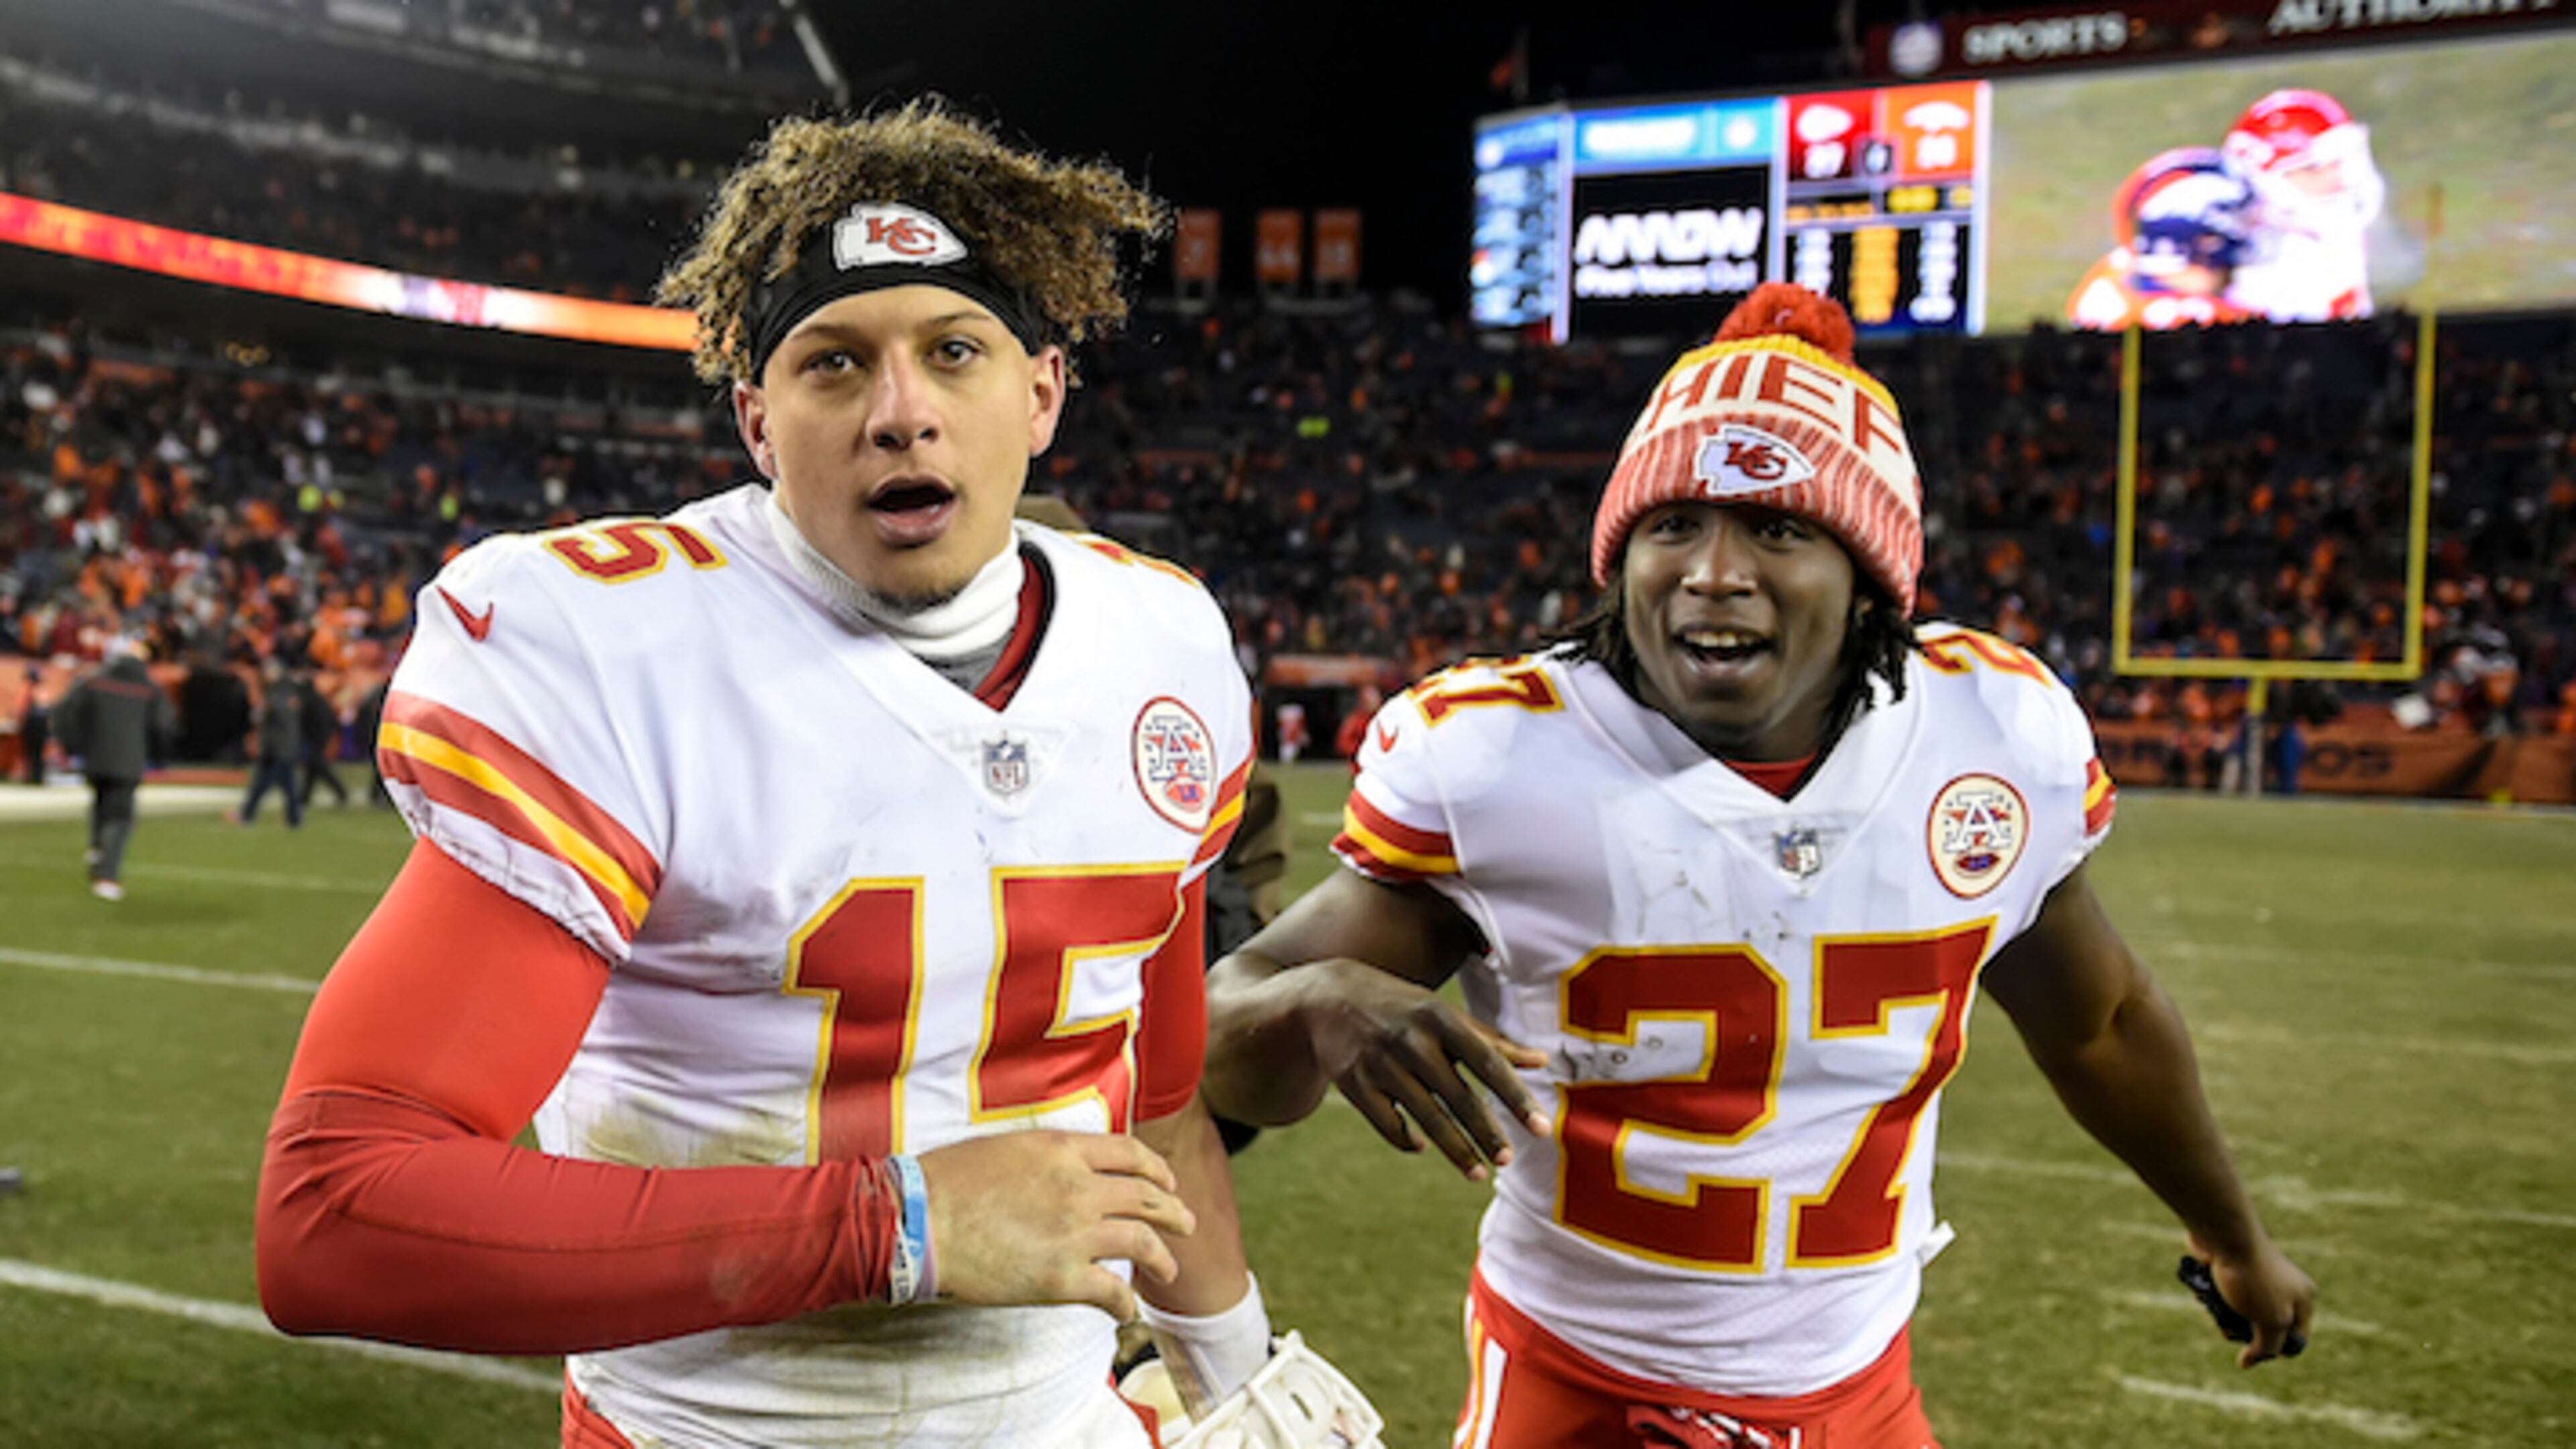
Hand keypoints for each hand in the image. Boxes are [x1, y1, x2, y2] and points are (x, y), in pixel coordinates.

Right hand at [917, 1131, 1194, 1321]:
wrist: (917, 1219)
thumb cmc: (945, 1181)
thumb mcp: (1005, 1146)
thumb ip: (1044, 1156)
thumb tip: (1060, 1166)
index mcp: (1063, 1150)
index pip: (1128, 1153)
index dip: (1155, 1168)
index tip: (1165, 1181)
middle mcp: (1079, 1188)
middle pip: (1146, 1197)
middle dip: (1172, 1210)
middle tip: (1185, 1223)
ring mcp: (1075, 1234)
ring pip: (1142, 1243)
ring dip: (1163, 1258)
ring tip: (1170, 1268)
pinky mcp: (1062, 1278)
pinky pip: (1112, 1292)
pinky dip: (1126, 1304)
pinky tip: (1126, 1312)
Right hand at [1302, 958, 1551, 1179]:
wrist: (1328, 998)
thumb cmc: (1402, 1008)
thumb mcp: (1443, 1014)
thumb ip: (1491, 1040)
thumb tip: (1541, 1062)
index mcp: (1438, 1017)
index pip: (1486, 1061)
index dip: (1515, 1096)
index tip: (1540, 1127)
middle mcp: (1410, 1040)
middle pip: (1457, 1096)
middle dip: (1486, 1133)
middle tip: (1508, 1159)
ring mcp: (1379, 1064)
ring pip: (1425, 1117)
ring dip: (1455, 1150)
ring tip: (1479, 1173)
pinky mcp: (1353, 1084)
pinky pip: (1388, 1124)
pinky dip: (1408, 1141)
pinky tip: (1425, 1148)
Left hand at [2190, 1232, 2315, 1367]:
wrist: (2225, 1237)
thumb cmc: (2253, 1278)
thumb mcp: (2272, 1320)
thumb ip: (2269, 1346)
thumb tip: (2249, 1363)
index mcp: (2305, 1299)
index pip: (2295, 1339)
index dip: (2274, 1351)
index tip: (2253, 1351)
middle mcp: (2286, 1287)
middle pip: (2266, 1326)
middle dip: (2246, 1332)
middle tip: (2231, 1328)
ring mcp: (2259, 1278)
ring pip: (2242, 1313)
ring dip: (2226, 1317)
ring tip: (2217, 1308)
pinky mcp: (2235, 1271)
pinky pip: (2226, 1296)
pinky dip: (2216, 1300)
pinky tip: (2207, 1295)